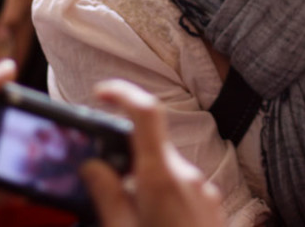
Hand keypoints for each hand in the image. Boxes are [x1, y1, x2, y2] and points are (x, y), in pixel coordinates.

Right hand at [80, 79, 224, 226]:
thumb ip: (108, 195)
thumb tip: (93, 165)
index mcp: (160, 177)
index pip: (146, 114)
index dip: (124, 94)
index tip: (102, 91)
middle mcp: (187, 175)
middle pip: (151, 148)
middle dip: (127, 163)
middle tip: (109, 194)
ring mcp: (203, 189)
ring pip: (164, 172)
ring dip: (145, 188)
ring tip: (136, 221)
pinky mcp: (211, 203)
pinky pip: (181, 189)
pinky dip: (163, 200)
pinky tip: (158, 224)